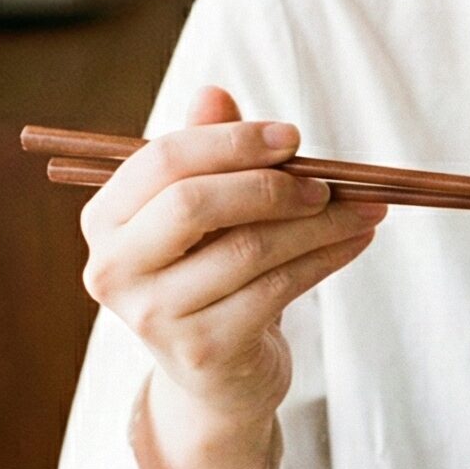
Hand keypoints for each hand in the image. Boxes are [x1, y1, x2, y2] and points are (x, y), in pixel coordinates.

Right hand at [79, 85, 385, 468]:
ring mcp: (154, 315)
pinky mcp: (204, 350)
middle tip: (328, 182)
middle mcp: (113, 269)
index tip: (293, 137)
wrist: (217, 375)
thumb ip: (204, 152)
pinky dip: (326, 258)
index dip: (232, 142)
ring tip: (365, 208)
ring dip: (320, 223)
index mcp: (104, 220)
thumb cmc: (209, 273)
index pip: (162, 161)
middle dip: (271, 184)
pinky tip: (356, 240)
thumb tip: (213, 93)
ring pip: (249, 248)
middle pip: (194, 203)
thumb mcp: (203, 212)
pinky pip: (278, 288)